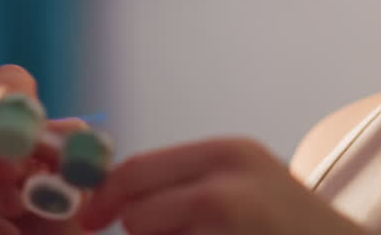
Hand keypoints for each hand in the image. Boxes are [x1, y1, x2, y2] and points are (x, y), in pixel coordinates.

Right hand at [0, 65, 94, 234]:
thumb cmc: (57, 231)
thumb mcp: (77, 192)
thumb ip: (72, 158)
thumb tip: (67, 128)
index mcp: (17, 126)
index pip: (9, 82)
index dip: (14, 93)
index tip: (35, 127)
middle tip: (19, 172)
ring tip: (18, 209)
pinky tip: (8, 233)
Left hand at [77, 137, 368, 234]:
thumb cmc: (291, 230)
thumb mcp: (246, 185)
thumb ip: (187, 184)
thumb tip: (107, 196)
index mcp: (229, 153)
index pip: (137, 168)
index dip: (103, 198)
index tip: (89, 220)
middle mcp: (229, 182)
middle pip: (137, 212)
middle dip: (138, 232)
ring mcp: (234, 222)